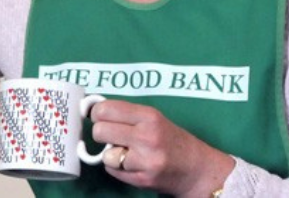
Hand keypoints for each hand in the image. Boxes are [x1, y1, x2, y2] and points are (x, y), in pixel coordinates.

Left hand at [91, 100, 233, 197]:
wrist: (196, 169)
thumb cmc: (171, 140)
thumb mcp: (153, 118)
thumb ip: (125, 114)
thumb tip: (91, 108)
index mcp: (149, 116)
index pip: (105, 109)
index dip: (97, 113)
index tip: (99, 116)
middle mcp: (147, 137)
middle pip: (99, 131)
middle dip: (101, 133)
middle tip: (111, 135)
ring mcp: (145, 160)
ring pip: (105, 154)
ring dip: (111, 154)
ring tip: (127, 152)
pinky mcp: (142, 179)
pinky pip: (112, 170)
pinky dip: (116, 167)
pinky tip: (132, 164)